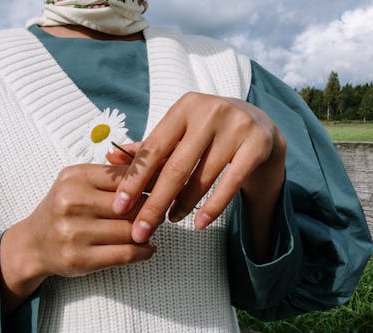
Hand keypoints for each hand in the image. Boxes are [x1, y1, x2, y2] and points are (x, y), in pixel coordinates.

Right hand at [0, 164, 155, 314]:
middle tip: (157, 212)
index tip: (161, 188)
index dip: (150, 184)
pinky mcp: (80, 259)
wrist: (33, 244)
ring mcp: (74, 232)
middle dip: (151, 210)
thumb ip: (110, 174)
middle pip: (132, 205)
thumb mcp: (78, 182)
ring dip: (148, 231)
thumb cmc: (63, 209)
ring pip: (131, 230)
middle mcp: (72, 203)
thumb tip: (155, 170)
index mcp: (75, 178)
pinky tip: (147, 247)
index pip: (126, 177)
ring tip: (151, 229)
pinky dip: (143, 251)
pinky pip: (125, 254)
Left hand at [108, 92, 285, 247]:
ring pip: (202, 177)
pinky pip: (231, 183)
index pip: (153, 149)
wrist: (261, 126)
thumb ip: (148, 147)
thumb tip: (111, 157)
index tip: (119, 206)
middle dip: (154, 203)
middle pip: (175, 167)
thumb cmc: (209, 132)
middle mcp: (209, 112)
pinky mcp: (257, 144)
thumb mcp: (179, 133)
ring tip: (170, 220)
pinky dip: (213, 207)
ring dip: (183, 205)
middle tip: (140, 230)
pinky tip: (199, 223)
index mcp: (183, 108)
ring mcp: (236, 126)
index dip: (134, 179)